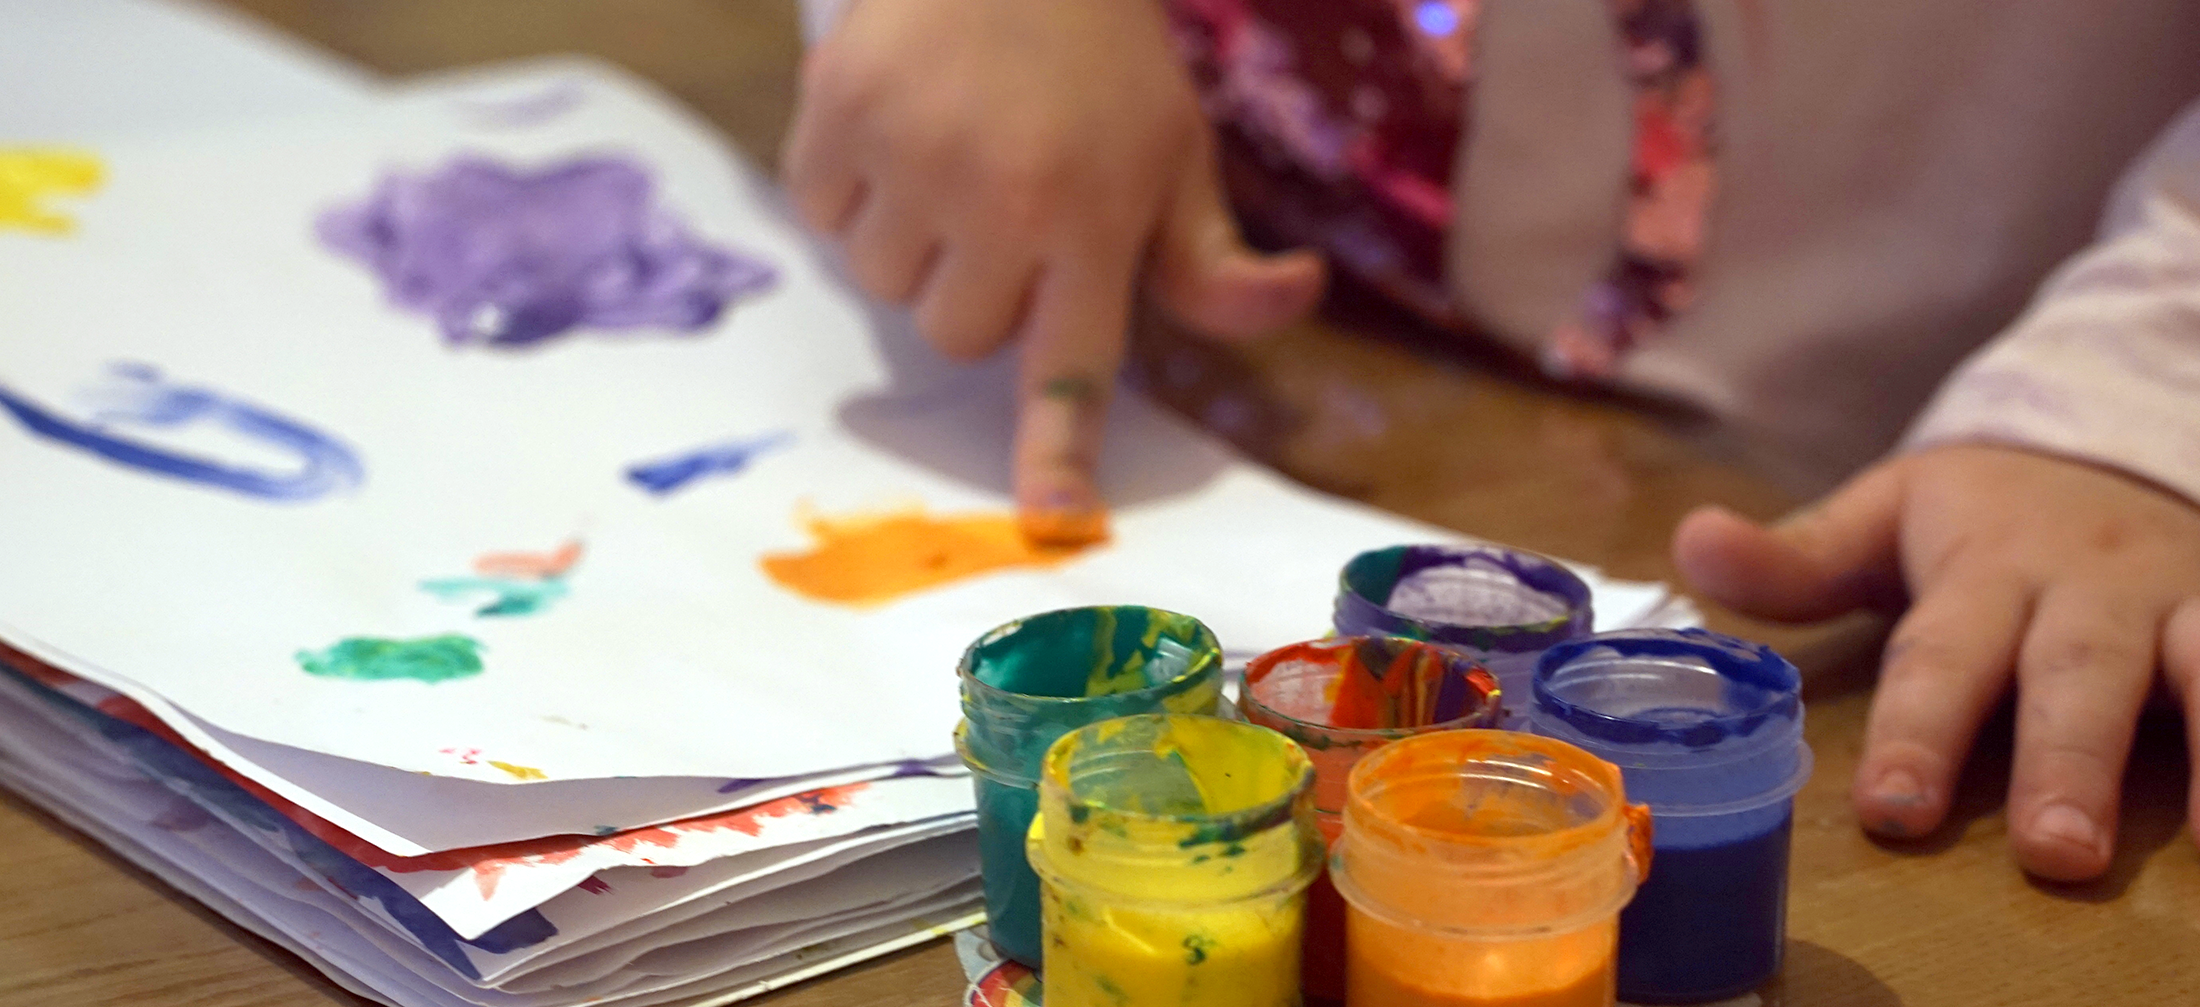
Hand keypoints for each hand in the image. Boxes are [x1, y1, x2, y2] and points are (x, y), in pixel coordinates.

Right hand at [782, 0, 1324, 539]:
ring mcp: (913, 151)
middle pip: (956, 335)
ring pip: (881, 283)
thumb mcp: (1178, 153)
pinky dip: (845, 188)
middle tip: (1000, 212)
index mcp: (1095, 219)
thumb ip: (1213, 256)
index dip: (1059, 450)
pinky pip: (820, 214)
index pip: (1074, 364)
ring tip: (945, 164)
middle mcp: (1004, 197)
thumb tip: (1298, 293)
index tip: (1051, 519)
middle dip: (975, 291)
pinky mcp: (839, 107)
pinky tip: (893, 130)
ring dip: (907, 244)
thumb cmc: (1105, 62)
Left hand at [1673, 444, 2199, 880]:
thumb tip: (1689, 546)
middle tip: (2054, 854)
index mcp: (1986, 565)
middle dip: (2067, 762)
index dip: (1915, 732)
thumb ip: (1795, 559)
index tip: (1891, 808)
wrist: (2111, 441)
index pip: (1941, 655)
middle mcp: (2088, 585)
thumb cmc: (1980, 513)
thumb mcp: (1885, 517)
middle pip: (2076, 674)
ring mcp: (2181, 600)